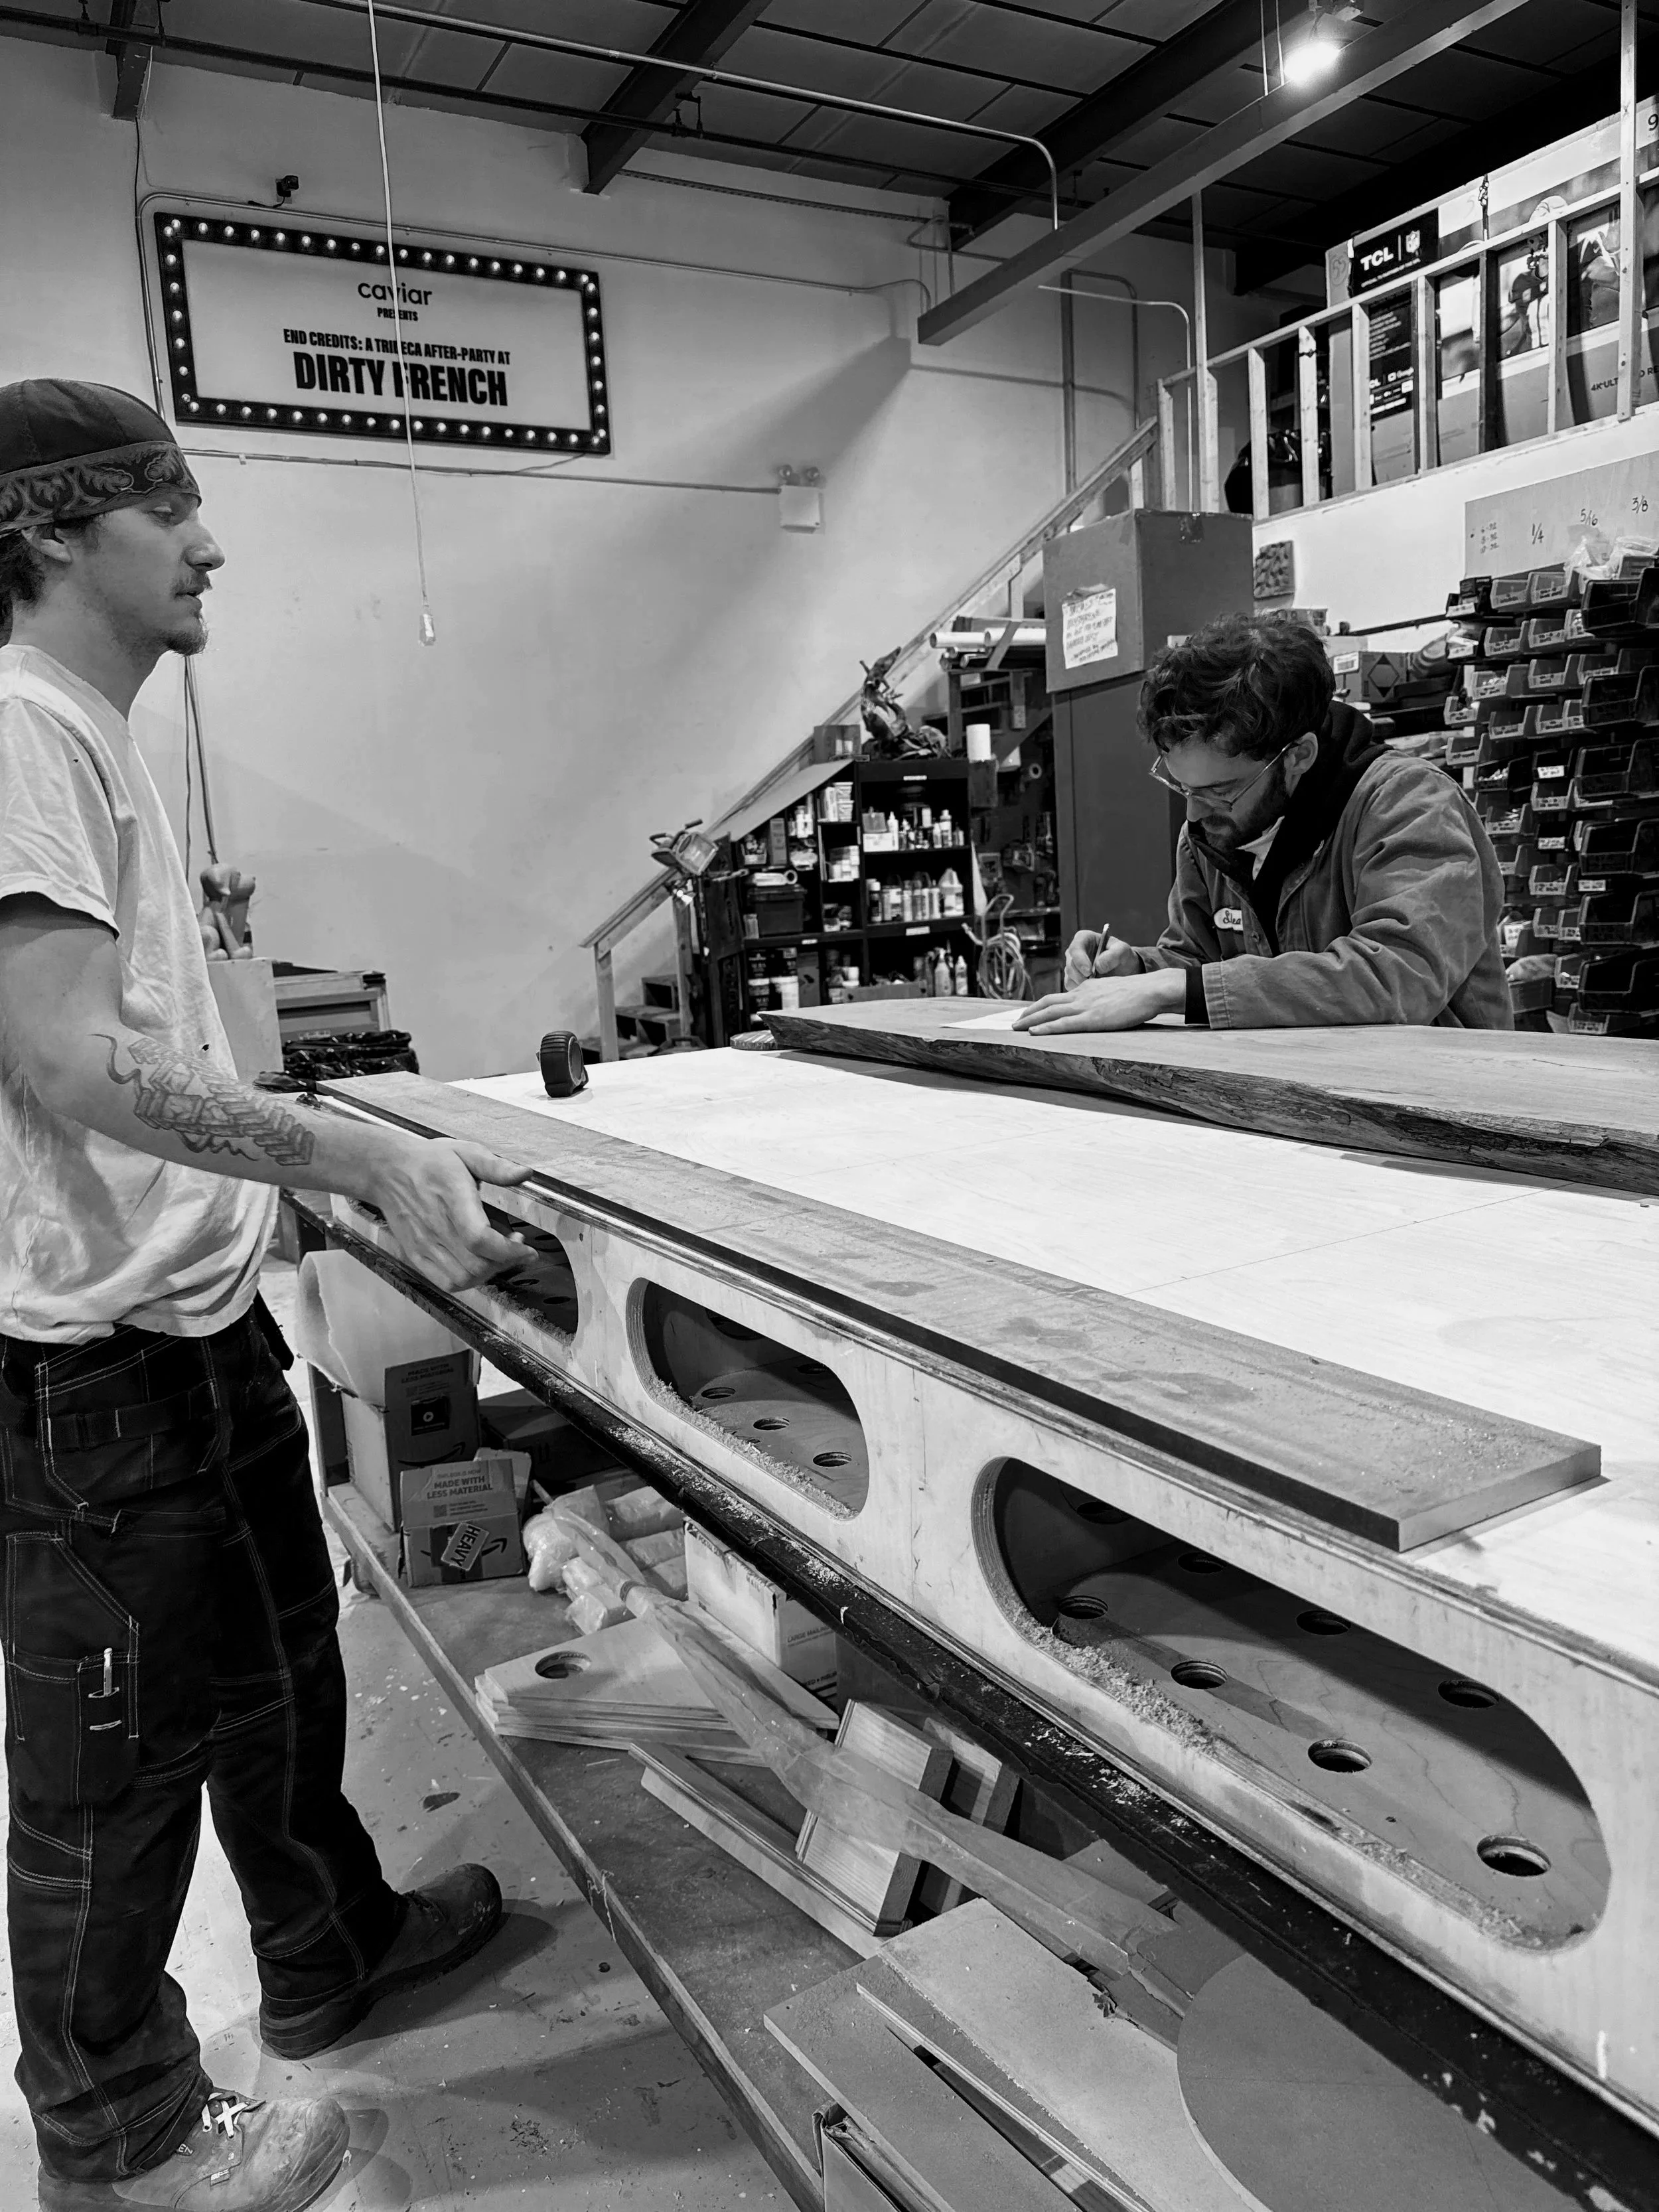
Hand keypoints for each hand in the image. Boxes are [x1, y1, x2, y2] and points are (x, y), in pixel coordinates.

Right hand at [364, 1137, 534, 1291]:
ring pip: (463, 1278)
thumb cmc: (429, 1162)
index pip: (479, 1239)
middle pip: (476, 1265)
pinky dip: (468, 1281)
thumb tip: (524, 1174)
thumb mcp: (466, 1152)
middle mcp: (436, 1226)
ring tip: (498, 1256)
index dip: (508, 1251)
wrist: (388, 1170)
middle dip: (506, 1262)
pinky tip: (477, 1265)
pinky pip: (445, 1282)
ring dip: (489, 1273)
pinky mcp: (417, 1254)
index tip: (527, 1248)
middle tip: (516, 1246)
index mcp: (452, 1199)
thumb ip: (496, 1166)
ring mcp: (424, 1244)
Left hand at [1014, 969, 1185, 1033]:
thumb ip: (1100, 998)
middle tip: (1015, 1023)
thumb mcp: (1113, 991)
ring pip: (1050, 1012)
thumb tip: (1095, 1008)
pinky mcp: (1092, 1018)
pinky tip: (1034, 1032)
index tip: (1029, 1013)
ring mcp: (1086, 1006)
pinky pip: (1064, 1023)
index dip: (1041, 1006)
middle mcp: (1082, 995)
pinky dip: (1046, 1028)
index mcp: (1087, 988)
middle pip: (1048, 1003)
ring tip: (1017, 1028)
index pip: (1058, 997)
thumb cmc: (1138, 993)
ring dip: (1031, 1021)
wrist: (1150, 990)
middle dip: (1029, 1013)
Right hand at [1063, 931, 1138, 988]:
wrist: (1123, 970)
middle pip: (1070, 965)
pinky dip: (1080, 991)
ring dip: (1082, 984)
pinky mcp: (1072, 979)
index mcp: (1084, 939)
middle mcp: (1074, 952)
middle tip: (1094, 983)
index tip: (1089, 972)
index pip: (1076, 948)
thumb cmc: (1122, 956)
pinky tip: (1093, 990)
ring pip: (1069, 977)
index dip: (1080, 960)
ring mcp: (1072, 966)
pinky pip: (1071, 987)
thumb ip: (1113, 955)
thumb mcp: (1123, 951)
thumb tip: (1098, 966)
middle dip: (1081, 976)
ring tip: (1097, 986)